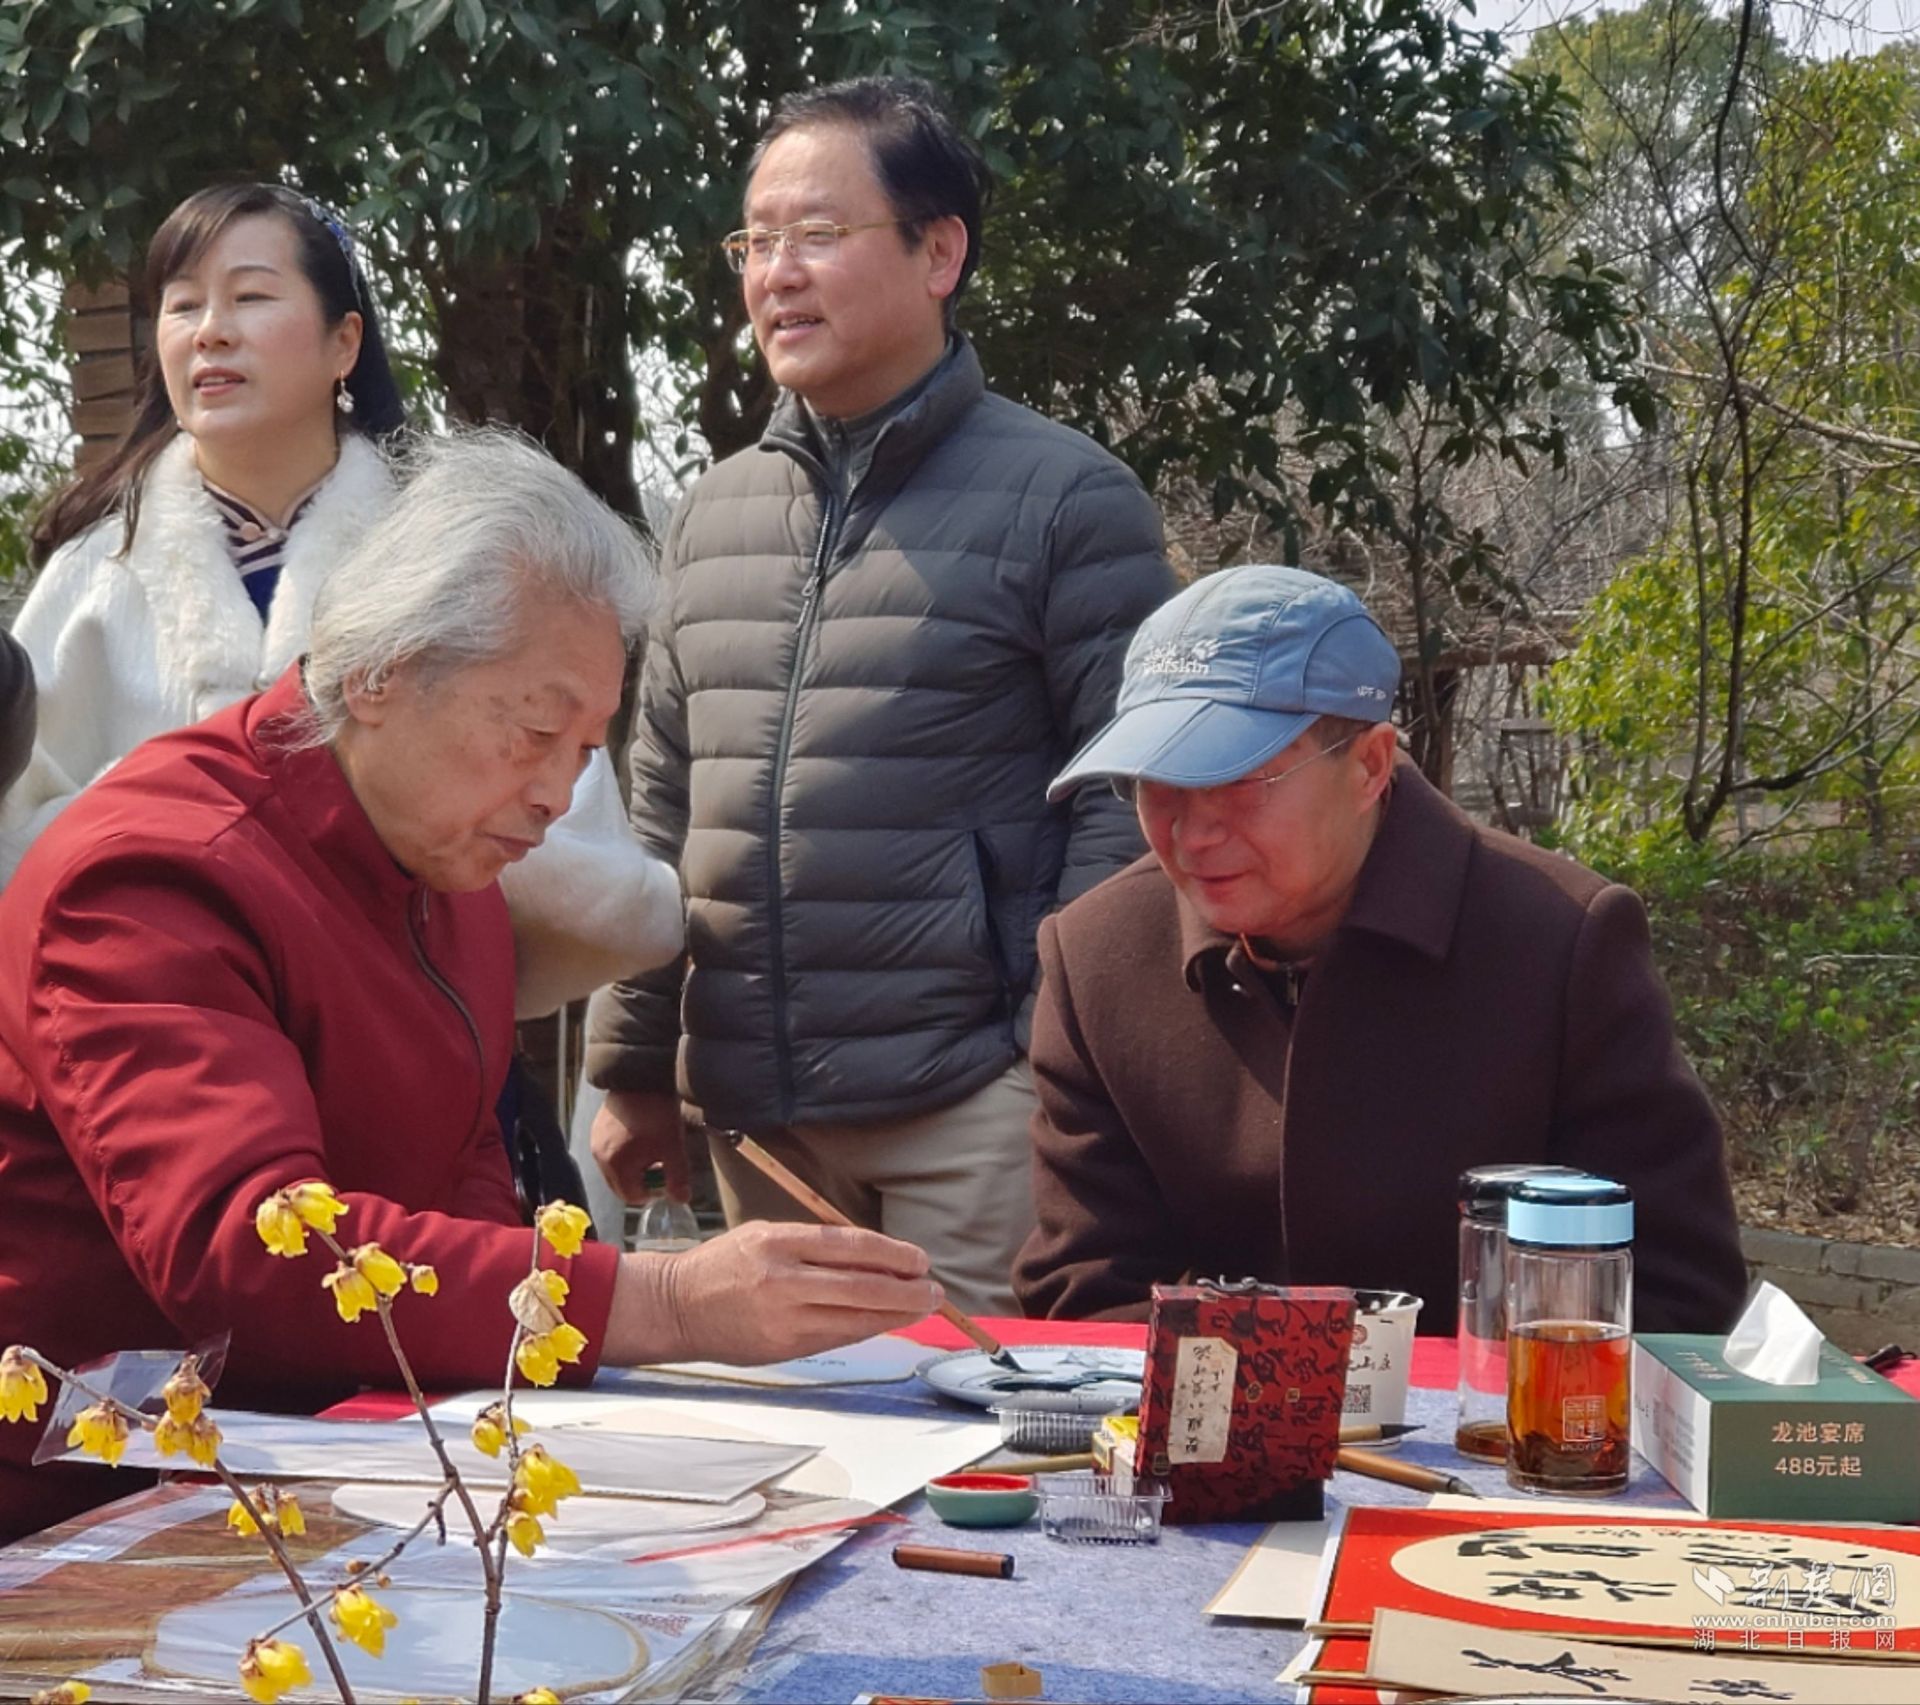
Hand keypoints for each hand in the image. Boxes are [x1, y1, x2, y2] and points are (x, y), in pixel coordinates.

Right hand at [590, 1089, 688, 1203]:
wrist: (641, 1077)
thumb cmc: (657, 1114)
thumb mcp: (673, 1147)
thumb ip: (678, 1178)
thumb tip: (682, 1200)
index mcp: (616, 1166)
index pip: (632, 1197)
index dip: (653, 1192)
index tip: (667, 1177)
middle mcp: (599, 1157)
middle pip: (621, 1185)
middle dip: (641, 1182)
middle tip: (661, 1164)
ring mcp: (595, 1142)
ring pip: (615, 1170)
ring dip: (632, 1168)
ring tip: (652, 1149)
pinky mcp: (596, 1129)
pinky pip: (609, 1153)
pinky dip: (623, 1154)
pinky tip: (640, 1138)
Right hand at [604, 1221, 941, 1365]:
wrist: (677, 1307)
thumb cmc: (724, 1265)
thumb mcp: (764, 1234)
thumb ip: (814, 1245)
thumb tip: (874, 1257)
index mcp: (777, 1242)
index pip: (849, 1246)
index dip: (891, 1254)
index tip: (919, 1260)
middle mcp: (781, 1280)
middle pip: (859, 1286)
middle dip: (905, 1291)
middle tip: (934, 1290)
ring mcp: (782, 1318)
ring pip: (853, 1318)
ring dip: (895, 1314)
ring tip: (921, 1307)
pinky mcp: (782, 1348)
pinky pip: (837, 1337)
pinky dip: (866, 1329)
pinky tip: (886, 1322)